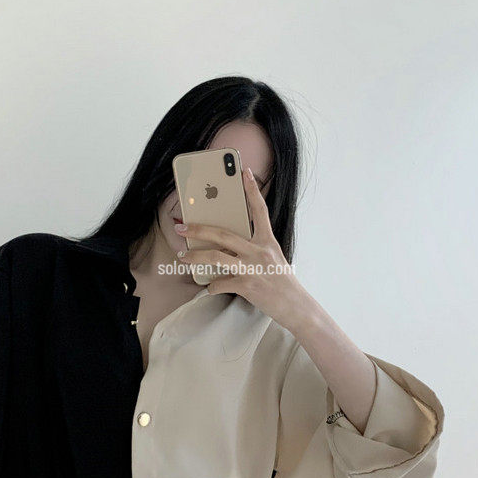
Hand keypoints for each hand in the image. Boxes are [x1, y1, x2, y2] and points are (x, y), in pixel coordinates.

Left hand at [174, 166, 309, 330]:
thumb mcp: (272, 258)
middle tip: (182, 226)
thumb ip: (254, 248)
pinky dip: (212, 286)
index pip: (259, 210)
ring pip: (216, 257)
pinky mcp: (246, 285)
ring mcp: (252, 268)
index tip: (244, 172)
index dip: (251, 190)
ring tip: (182, 256)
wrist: (295, 306)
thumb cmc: (282, 281)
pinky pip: (220, 283)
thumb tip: (226, 246)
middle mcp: (259, 251)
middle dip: (199, 229)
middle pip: (223, 234)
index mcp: (267, 241)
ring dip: (195, 256)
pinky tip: (211, 287)